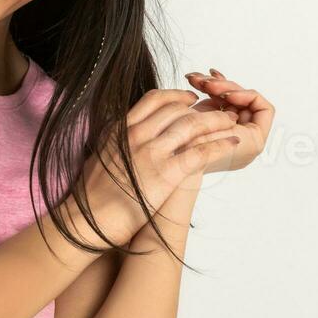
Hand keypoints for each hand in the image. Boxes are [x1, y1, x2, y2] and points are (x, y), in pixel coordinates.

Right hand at [70, 88, 242, 243]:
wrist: (85, 220)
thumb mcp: (100, 157)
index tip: (189, 100)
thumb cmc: (91, 196)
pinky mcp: (166, 173)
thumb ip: (117, 144)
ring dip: (216, 122)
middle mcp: (136, 135)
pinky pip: (201, 152)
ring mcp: (151, 152)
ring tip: (231, 122)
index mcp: (120, 129)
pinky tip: (233, 143)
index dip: (176, 97)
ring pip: (192, 125)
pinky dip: (220, 145)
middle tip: (216, 111)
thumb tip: (124, 141)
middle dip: (202, 108)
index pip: (154, 100)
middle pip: (177, 109)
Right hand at [183, 68, 274, 172]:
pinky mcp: (212, 122)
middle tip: (207, 82)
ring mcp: (227, 127)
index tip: (227, 95)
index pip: (263, 108)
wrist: (171, 164)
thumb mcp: (218, 127)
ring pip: (227, 98)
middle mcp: (243, 135)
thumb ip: (231, 109)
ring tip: (195, 78)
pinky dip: (206, 90)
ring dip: (212, 85)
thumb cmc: (195, 153)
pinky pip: (215, 101)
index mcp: (254, 140)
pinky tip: (196, 80)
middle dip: (224, 87)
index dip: (246, 96)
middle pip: (242, 100)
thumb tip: (232, 96)